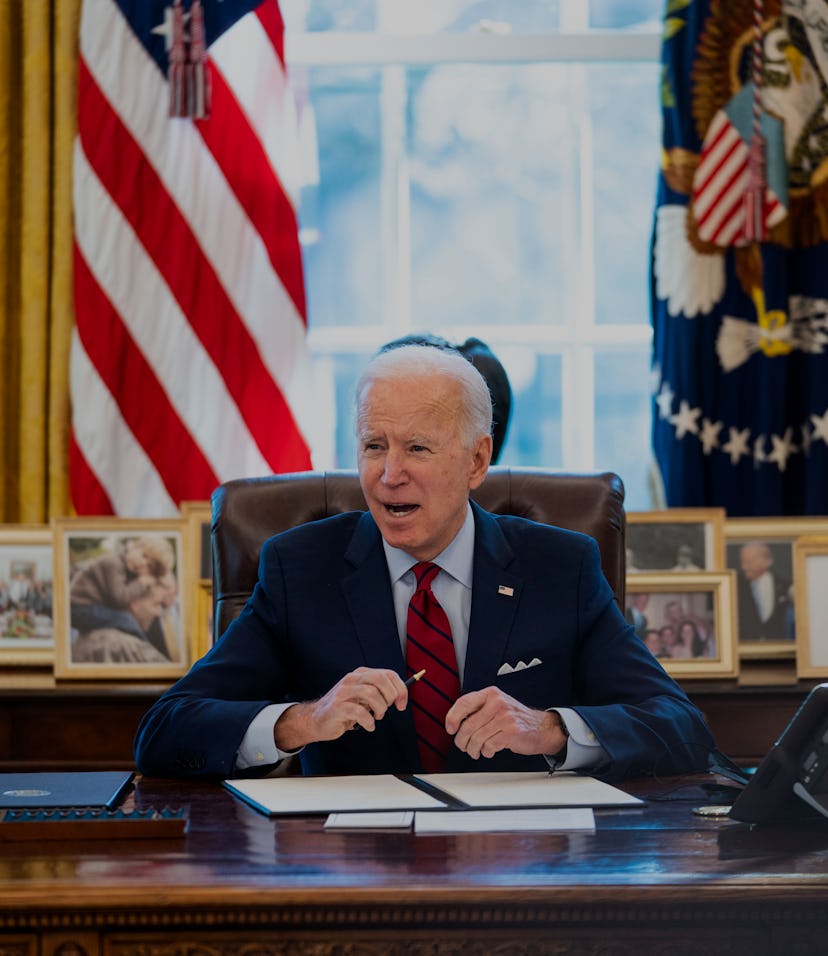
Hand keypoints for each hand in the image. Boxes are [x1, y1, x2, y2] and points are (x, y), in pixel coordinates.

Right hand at [273, 667, 407, 750]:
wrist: (317, 720)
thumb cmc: (345, 709)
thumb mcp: (363, 697)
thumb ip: (379, 693)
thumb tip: (401, 695)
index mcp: (360, 674)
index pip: (387, 674)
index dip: (400, 689)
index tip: (402, 704)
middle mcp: (352, 679)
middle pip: (380, 679)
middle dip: (390, 696)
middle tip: (388, 709)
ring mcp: (343, 692)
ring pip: (371, 694)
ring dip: (380, 709)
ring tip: (376, 717)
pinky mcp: (337, 707)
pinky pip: (360, 712)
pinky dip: (369, 722)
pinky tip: (368, 726)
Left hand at [445, 687, 565, 759]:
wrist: (543, 727)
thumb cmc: (516, 718)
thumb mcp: (497, 704)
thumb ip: (479, 708)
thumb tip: (455, 721)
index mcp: (491, 693)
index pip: (464, 703)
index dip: (452, 717)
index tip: (450, 728)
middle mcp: (497, 703)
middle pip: (467, 725)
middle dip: (461, 740)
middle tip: (463, 745)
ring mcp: (504, 717)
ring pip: (476, 738)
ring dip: (473, 749)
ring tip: (476, 750)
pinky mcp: (510, 733)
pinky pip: (488, 746)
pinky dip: (486, 752)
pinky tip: (490, 750)